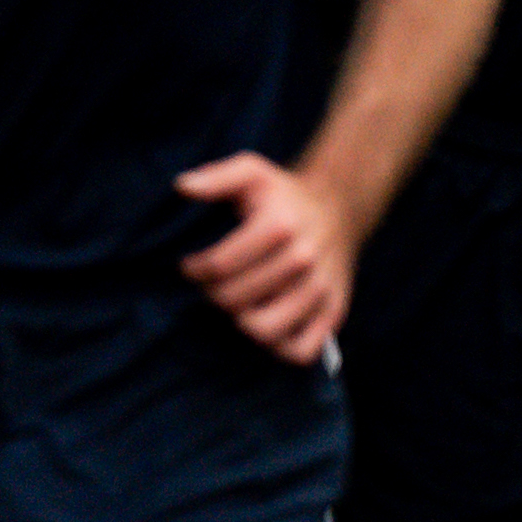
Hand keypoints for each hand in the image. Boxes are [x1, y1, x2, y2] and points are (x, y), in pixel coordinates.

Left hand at [173, 150, 351, 361]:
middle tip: (211, 286)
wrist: (339, 207)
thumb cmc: (283, 194)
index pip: (219, 265)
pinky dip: (278, 348)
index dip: (195, 271)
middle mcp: (303, 258)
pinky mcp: (334, 311)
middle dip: (213, 295)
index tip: (191, 266)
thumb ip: (214, 177)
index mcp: (279, 224)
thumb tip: (181, 187)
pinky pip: (301, 350)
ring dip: (240, 321)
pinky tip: (265, 325)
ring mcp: (320, 288)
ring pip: (266, 330)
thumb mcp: (251, 171)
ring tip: (237, 305)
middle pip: (236, 299)